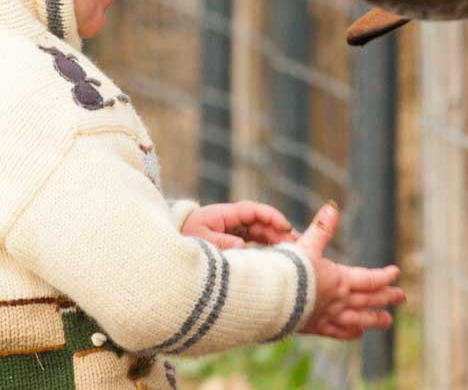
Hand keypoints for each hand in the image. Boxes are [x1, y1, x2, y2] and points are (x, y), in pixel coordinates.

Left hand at [181, 201, 298, 249]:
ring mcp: (233, 230)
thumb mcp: (200, 241)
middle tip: (299, 242)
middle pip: (261, 222)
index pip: (253, 210)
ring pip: (260, 232)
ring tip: (295, 251)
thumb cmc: (184, 240)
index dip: (271, 216)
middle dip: (280, 230)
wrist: (168, 249)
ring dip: (277, 239)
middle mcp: (231, 220)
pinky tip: (280, 257)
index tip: (286, 226)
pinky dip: (268, 247)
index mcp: (224, 214)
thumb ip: (221, 243)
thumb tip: (243, 246)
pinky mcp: (233, 241)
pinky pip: (255, 242)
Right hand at [295, 202, 404, 339]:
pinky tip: (357, 334)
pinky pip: (337, 332)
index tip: (396, 272)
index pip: (369, 279)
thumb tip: (332, 207)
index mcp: (339, 280)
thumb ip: (321, 228)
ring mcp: (328, 316)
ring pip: (357, 319)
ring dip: (374, 319)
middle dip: (386, 298)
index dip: (384, 276)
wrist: (271, 298)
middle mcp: (338, 300)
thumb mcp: (306, 245)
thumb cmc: (288, 270)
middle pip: (368, 300)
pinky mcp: (315, 327)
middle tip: (402, 298)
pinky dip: (348, 333)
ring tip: (388, 321)